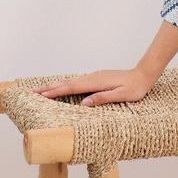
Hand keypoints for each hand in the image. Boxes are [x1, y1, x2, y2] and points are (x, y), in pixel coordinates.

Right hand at [31, 67, 154, 106]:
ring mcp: (95, 76)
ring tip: (43, 90)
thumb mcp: (121, 95)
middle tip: (33, 92)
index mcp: (96, 82)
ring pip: (72, 81)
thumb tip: (84, 103)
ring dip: (57, 85)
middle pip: (68, 83)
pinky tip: (64, 87)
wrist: (144, 74)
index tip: (41, 95)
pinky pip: (78, 81)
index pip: (72, 88)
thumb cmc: (135, 87)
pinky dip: (67, 84)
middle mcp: (94, 77)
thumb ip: (103, 98)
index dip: (56, 92)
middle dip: (50, 87)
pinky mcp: (98, 78)